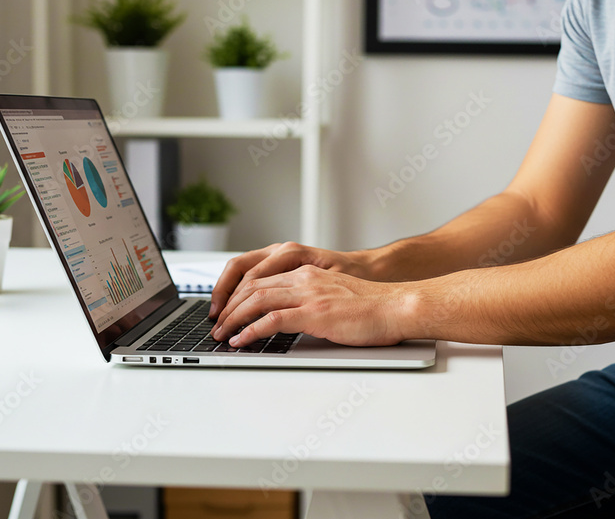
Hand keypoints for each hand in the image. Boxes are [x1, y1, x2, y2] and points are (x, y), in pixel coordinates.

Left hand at [210, 264, 410, 347]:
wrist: (397, 308)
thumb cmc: (373, 309)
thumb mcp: (334, 298)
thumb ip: (310, 302)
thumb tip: (289, 321)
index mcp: (307, 273)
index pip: (260, 279)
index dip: (237, 295)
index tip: (226, 311)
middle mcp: (304, 279)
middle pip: (252, 287)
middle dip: (229, 307)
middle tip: (217, 325)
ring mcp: (309, 294)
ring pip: (256, 300)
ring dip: (234, 319)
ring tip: (222, 334)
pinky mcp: (315, 313)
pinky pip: (272, 320)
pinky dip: (251, 331)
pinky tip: (241, 341)